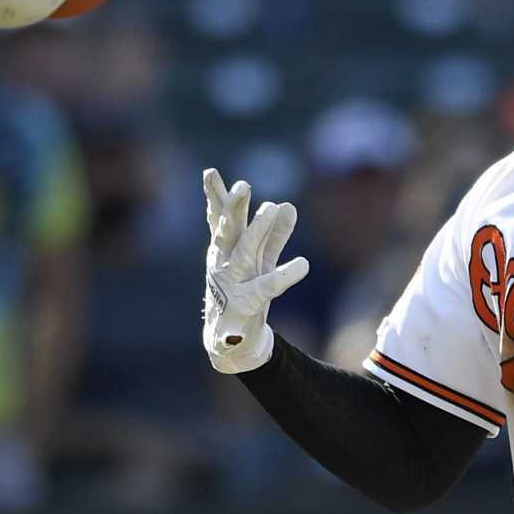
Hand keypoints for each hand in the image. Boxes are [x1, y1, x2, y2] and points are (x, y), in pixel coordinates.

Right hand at [203, 169, 309, 373]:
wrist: (230, 340)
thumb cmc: (243, 292)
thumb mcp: (259, 261)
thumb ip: (273, 235)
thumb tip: (288, 205)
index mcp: (223, 250)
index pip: (218, 219)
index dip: (214, 196)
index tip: (210, 172)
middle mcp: (224, 263)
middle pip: (228, 231)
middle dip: (234, 207)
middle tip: (242, 186)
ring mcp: (233, 284)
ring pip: (245, 252)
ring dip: (258, 230)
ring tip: (273, 207)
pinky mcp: (247, 305)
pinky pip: (268, 287)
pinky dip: (285, 275)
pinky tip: (303, 264)